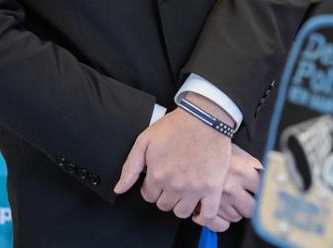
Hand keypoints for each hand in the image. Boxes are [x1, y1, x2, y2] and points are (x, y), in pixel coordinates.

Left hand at [114, 106, 231, 220]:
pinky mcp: (213, 187)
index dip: (151, 187)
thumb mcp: (145, 140)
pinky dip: (203, 216)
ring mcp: (195, 188)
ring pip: (182, 212)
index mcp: (158, 175)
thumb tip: (119, 188)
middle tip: (171, 181)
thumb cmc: (176, 126)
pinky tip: (199, 208)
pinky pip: (208, 214)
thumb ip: (130, 167)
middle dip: (164, 194)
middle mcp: (175, 186)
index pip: (148, 196)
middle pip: (164, 205)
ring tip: (184, 192)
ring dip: (180, 204)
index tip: (158, 177)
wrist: (205, 117)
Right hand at [195, 145, 261, 230]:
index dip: (261, 191)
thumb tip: (264, 176)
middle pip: (251, 209)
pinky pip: (216, 225)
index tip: (258, 191)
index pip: (262, 190)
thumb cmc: (212, 146)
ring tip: (227, 199)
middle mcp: (230, 187)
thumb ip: (253, 165)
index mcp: (241, 171)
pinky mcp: (200, 206)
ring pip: (234, 217)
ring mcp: (215, 199)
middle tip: (245, 198)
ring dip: (233, 211)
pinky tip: (219, 214)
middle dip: (249, 205)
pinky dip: (219, 223)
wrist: (188, 142)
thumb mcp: (237, 150)